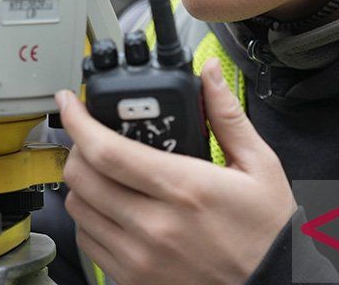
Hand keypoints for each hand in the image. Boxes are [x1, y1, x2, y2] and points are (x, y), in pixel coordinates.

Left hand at [57, 57, 296, 284]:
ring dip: (82, 183)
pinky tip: (112, 206)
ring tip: (102, 171)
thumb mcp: (260, 166)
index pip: (108, 151)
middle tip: (89, 135)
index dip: (78, 121)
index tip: (70, 103)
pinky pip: (89, 243)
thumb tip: (210, 74)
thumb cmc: (267, 232)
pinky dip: (90, 219)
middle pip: (82, 178)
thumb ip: (227, 116)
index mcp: (185, 189)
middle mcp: (156, 226)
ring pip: (78, 210)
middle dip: (76, 147)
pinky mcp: (134, 280)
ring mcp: (141, 257)